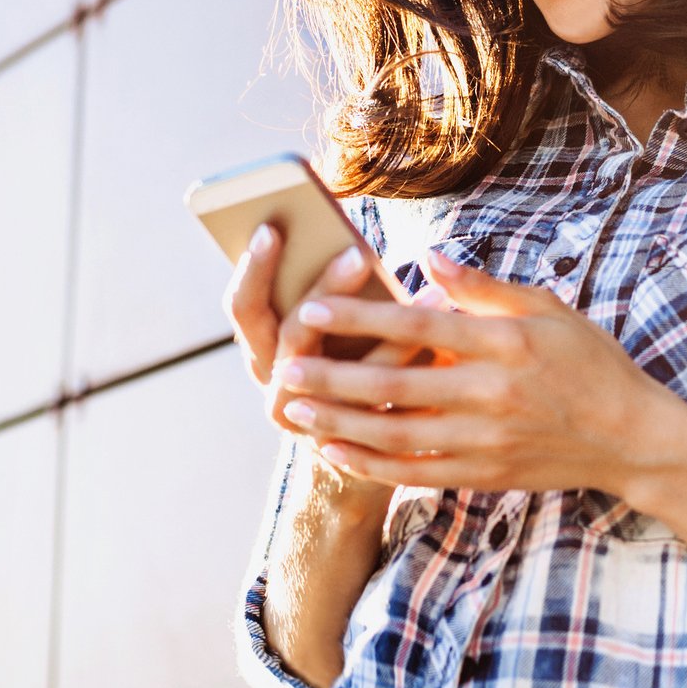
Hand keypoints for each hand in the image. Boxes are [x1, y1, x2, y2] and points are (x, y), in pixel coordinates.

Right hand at [222, 221, 452, 503]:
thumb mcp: (331, 325)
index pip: (244, 307)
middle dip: (323, 290)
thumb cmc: (351, 365)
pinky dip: (408, 359)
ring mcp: (310, 419)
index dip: (254, 268)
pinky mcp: (351, 442)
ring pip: (340, 370)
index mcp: (262, 349)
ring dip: (382, 324)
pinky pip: (380, 400)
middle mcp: (277, 384)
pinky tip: (442, 328)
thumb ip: (331, 288)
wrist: (361, 461)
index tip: (274, 226)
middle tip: (356, 253)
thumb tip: (349, 237)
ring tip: (427, 285)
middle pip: (290, 335)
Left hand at [271, 247, 678, 495]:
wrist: (630, 436)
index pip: (420, 325)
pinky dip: (371, 465)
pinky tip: (334, 451)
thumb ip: (482, 286)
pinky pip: (416, 473)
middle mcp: (492, 394)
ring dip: (340, 423)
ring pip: (397, 435)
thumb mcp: (546, 306)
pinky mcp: (484, 474)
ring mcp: (487, 440)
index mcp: (506, 342)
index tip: (315, 305)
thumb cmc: (588, 361)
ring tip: (294, 410)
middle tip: (284, 368)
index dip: (362, 316)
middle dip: (334, 377)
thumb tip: (427, 258)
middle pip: (396, 386)